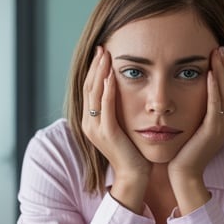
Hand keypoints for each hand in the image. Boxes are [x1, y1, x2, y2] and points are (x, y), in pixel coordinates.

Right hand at [81, 46, 149, 211]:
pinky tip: (111, 77)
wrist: (135, 176)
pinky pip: (104, 107)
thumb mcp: (123, 126)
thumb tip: (123, 90)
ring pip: (94, 93)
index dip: (94, 69)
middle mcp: (88, 123)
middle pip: (88, 87)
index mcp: (91, 120)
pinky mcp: (107, 133)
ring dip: (100, 72)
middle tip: (102, 47)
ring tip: (106, 55)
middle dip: (95, 66)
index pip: (89, 88)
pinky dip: (107, 90)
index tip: (102, 52)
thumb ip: (119, 109)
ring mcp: (95, 128)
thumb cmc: (133, 151)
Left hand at [169, 47, 223, 213]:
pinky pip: (215, 105)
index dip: (223, 71)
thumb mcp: (191, 126)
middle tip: (219, 46)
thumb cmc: (182, 152)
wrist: (183, 175)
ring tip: (216, 54)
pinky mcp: (213, 131)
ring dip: (220, 71)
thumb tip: (185, 92)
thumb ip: (194, 111)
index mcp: (223, 120)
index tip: (216, 53)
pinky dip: (213, 88)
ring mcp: (222, 126)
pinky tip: (209, 74)